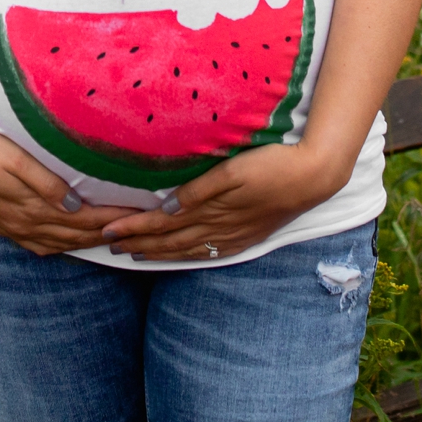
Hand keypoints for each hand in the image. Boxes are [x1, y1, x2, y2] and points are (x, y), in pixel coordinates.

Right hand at [0, 127, 138, 255]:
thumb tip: (74, 207)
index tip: (138, 215)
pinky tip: (72, 243)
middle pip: (77, 235)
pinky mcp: (7, 226)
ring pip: (62, 243)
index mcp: (31, 209)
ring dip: (89, 242)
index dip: (112, 219)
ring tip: (115, 236)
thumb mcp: (15, 159)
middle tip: (137, 227)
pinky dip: (64, 247)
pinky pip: (42, 246)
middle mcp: (26, 225)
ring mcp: (15, 229)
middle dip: (108, 232)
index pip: (83, 220)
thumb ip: (45, 183)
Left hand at [97, 142, 346, 261]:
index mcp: (212, 210)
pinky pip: (209, 252)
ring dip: (158, 252)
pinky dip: (187, 257)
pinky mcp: (246, 236)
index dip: (134, 228)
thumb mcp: (233, 171)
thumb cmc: (272, 164)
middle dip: (138, 243)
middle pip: (169, 240)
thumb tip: (166, 208)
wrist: (313, 176)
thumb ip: (199, 190)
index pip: (162, 223)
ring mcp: (233, 235)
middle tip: (108, 246)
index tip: (107, 231)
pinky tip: (180, 257)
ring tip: (134, 254)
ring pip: (186, 249)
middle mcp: (219, 228)